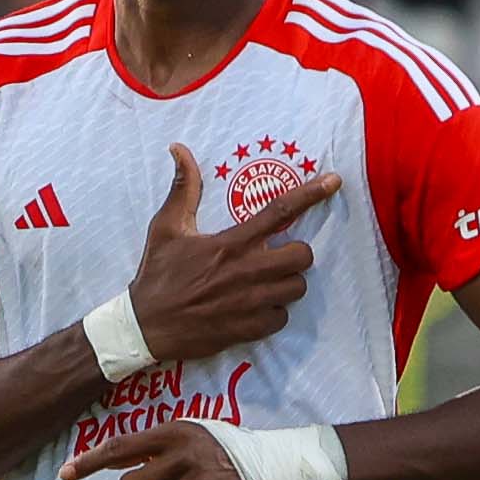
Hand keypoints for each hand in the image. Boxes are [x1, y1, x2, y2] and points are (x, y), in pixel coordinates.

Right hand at [116, 142, 330, 366]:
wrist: (145, 326)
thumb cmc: (157, 274)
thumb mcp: (166, 228)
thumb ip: (183, 190)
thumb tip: (180, 150)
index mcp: (230, 243)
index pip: (279, 212)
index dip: (310, 194)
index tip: (333, 181)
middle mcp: (246, 271)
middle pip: (302, 256)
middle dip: (297, 254)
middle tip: (279, 256)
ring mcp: (249, 302)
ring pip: (296, 288)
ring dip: (288, 283)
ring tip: (268, 282)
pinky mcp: (247, 329)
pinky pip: (282, 318)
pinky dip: (275, 313)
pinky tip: (258, 308)